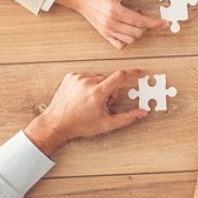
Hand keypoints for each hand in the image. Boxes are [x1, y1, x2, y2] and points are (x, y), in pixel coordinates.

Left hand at [23, 70, 147, 154]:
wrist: (56, 123)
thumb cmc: (79, 125)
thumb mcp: (106, 124)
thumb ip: (127, 118)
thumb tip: (142, 113)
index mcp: (97, 93)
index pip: (121, 76)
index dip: (134, 73)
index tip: (141, 72)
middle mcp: (87, 82)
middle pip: (110, 80)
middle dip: (111, 91)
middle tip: (102, 104)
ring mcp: (78, 78)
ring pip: (99, 78)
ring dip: (99, 87)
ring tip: (90, 101)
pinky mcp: (70, 77)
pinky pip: (87, 77)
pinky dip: (89, 85)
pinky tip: (83, 96)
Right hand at [56, 0, 168, 49]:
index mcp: (116, 11)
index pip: (141, 22)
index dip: (155, 23)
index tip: (163, 22)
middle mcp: (111, 23)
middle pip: (137, 33)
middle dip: (146, 25)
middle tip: (143, 13)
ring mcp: (107, 31)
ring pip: (130, 40)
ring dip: (138, 32)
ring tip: (134, 20)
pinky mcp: (104, 34)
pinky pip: (120, 45)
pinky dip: (127, 40)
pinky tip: (128, 30)